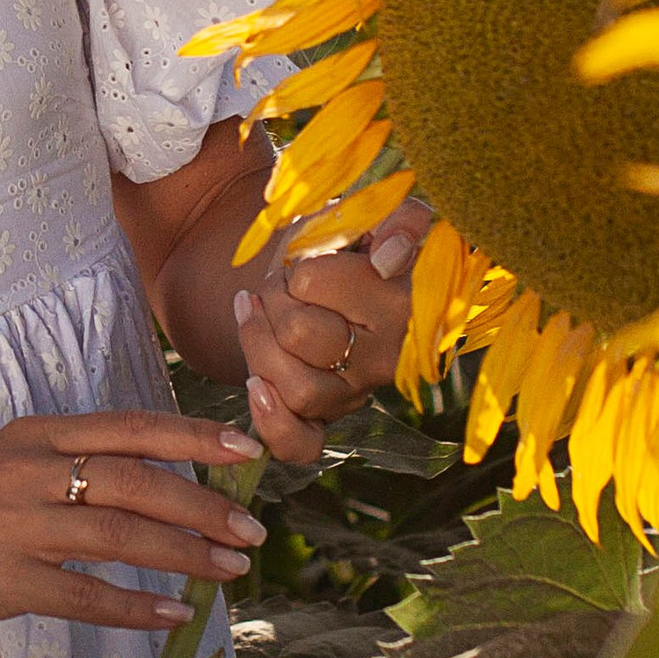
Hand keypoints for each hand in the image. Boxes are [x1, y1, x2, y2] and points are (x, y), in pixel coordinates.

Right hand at [0, 411, 269, 637]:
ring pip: (118, 536)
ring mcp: (12, 525)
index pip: (129, 428)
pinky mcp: (1, 580)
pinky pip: (84, 595)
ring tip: (229, 571)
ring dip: (183, 555)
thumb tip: (158, 481)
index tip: (246, 450)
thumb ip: (70, 464)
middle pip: (134, 482)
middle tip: (251, 530)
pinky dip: (135, 608)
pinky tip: (174, 615)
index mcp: (34, 435)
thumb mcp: (6, 463)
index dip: (193, 436)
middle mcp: (26, 471)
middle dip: (202, 506)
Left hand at [233, 203, 435, 469]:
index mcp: (405, 303)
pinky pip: (300, 444)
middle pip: (300, 337)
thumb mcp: (384, 212)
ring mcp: (357, 392)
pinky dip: (272, 424)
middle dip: (274, 301)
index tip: (309, 259)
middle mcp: (387, 357)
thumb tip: (388, 258)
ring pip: (294, 389)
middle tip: (280, 283)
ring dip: (258, 345)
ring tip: (253, 312)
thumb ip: (403, 221)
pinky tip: (255, 389)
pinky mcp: (331, 417)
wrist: (340, 270)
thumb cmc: (360, 238)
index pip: (315, 283)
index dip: (298, 269)